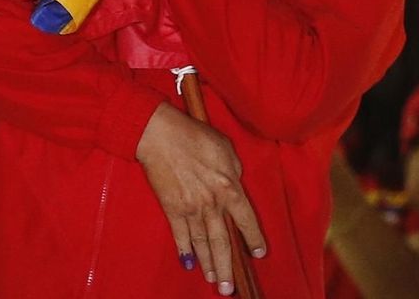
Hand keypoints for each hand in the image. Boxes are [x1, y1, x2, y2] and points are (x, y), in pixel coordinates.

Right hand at [136, 102, 265, 294]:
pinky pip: (180, 235)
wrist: (161, 135)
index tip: (258, 253)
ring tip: (214, 281)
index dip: (254, 238)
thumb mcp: (225, 147)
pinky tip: (188, 263)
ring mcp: (191, 209)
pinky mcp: (172, 208)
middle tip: (230, 290)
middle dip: (227, 267)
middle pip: (223, 242)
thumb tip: (235, 183)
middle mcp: (212, 203)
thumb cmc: (194, 135)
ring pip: (202, 244)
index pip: (247, 220)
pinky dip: (185, 250)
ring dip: (208, 265)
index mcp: (229, 187)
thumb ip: (234, 169)